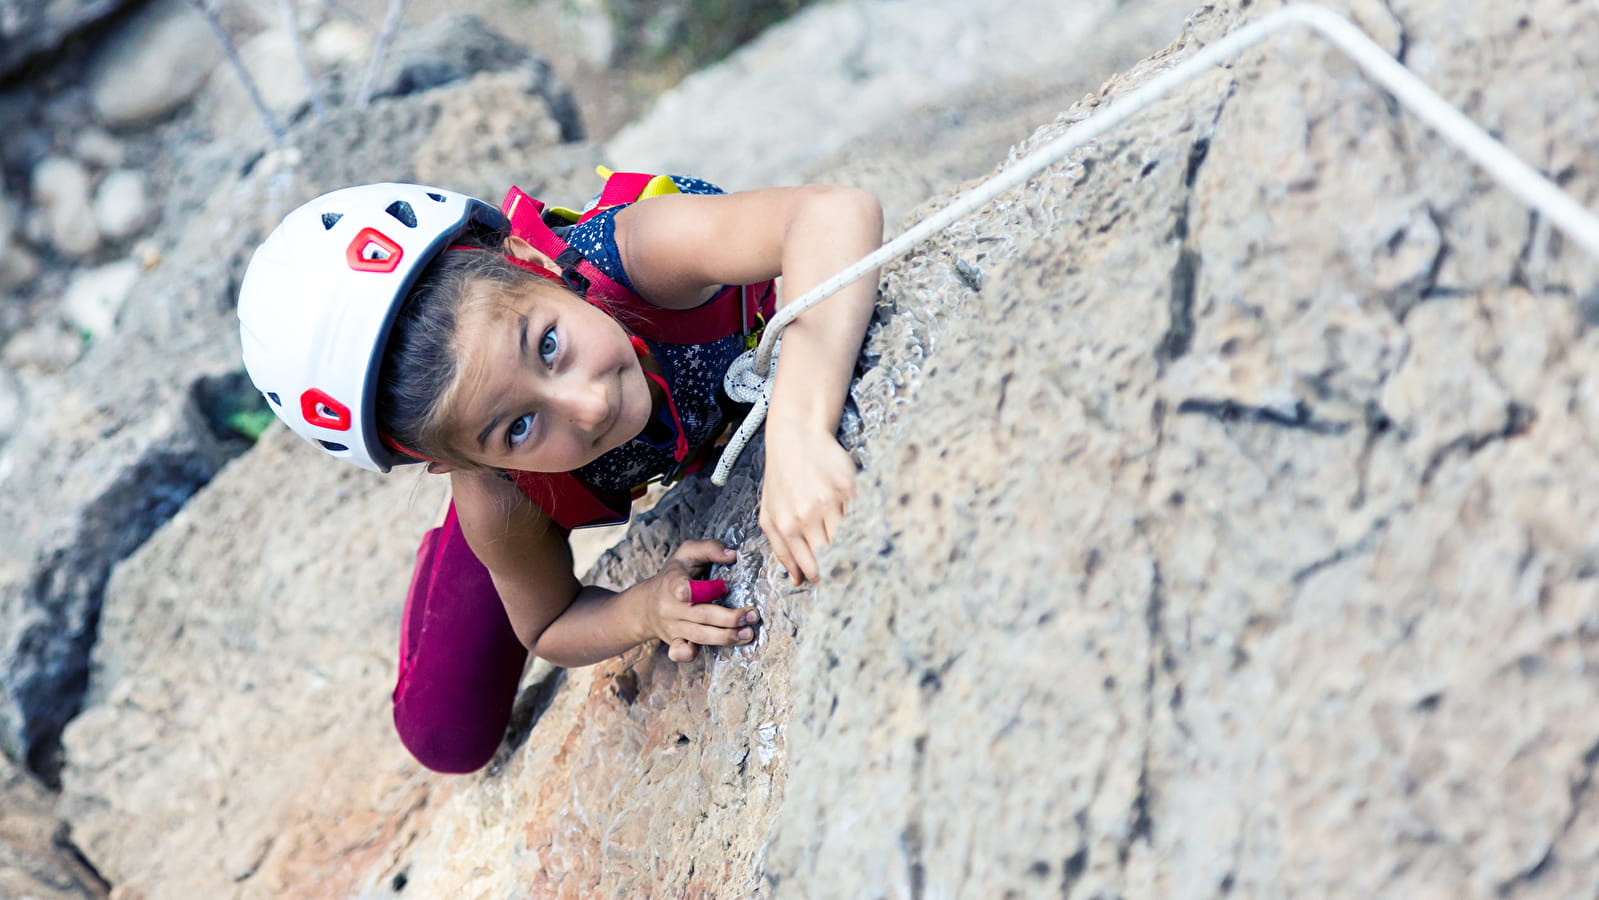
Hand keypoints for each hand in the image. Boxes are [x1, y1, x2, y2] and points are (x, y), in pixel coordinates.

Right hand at [636, 540, 759, 661]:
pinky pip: (681, 652)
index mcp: (673, 582)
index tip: (721, 587)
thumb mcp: (688, 553)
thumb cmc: (676, 574)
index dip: (696, 590)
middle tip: (752, 615)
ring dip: (725, 637)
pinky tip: (712, 653)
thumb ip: (710, 549)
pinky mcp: (674, 641)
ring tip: (748, 633)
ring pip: (699, 636)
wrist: (646, 604)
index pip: (680, 587)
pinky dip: (691, 655)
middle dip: (729, 618)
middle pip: (701, 615)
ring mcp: (672, 627)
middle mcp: (670, 607)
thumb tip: (733, 555)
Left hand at [759, 421, 856, 584]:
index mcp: (787, 526)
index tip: (831, 584)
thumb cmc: (781, 477)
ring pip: (848, 538)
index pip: (812, 567)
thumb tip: (797, 580)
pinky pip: (859, 515)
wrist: (796, 437)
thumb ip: (780, 549)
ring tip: (854, 548)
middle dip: (840, 568)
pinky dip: (860, 523)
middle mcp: (807, 516)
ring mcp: (829, 501)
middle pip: (832, 557)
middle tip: (846, 572)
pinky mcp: (848, 487)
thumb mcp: (768, 513)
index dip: (824, 579)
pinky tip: (858, 523)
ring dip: (852, 546)